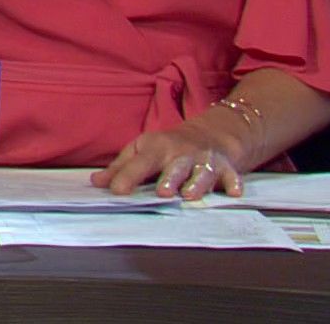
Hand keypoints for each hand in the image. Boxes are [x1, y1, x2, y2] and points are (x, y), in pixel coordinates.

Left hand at [92, 121, 244, 199]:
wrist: (210, 134)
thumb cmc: (169, 147)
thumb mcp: (142, 151)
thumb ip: (120, 168)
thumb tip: (96, 183)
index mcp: (156, 149)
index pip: (139, 163)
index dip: (127, 177)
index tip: (116, 191)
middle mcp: (181, 154)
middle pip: (173, 167)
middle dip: (168, 179)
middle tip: (161, 192)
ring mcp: (204, 160)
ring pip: (201, 172)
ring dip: (197, 183)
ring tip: (190, 195)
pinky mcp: (226, 168)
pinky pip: (231, 176)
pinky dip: (233, 183)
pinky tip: (233, 191)